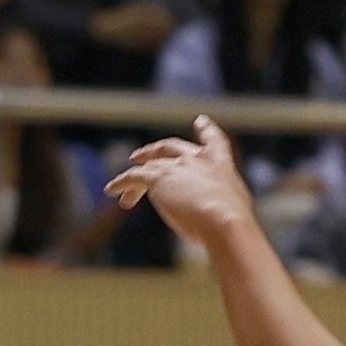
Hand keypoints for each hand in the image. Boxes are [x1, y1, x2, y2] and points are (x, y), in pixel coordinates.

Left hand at [106, 120, 264, 262]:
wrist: (224, 221)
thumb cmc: (232, 224)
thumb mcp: (234, 212)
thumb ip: (223, 209)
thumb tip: (221, 224)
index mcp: (220, 164)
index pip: (214, 141)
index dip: (206, 130)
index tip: (200, 121)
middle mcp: (197, 159)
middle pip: (170, 148)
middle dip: (154, 151)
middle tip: (140, 157)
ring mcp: (176, 166)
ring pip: (148, 168)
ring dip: (134, 179)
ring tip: (120, 187)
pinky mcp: (156, 177)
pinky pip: (132, 177)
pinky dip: (120, 183)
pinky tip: (111, 191)